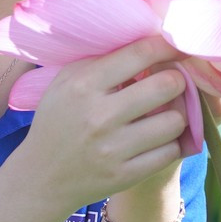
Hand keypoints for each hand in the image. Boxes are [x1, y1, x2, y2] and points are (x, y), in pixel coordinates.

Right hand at [16, 36, 189, 212]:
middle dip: (178, 80)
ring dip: (178, 114)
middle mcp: (99, 116)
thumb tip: (144, 42)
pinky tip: (161, 139)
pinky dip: (171, 143)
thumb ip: (100, 61)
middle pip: (166, 85)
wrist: (41, 179)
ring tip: (168, 112)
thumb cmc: (57, 122)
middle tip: (175, 81)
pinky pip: (170, 152)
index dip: (167, 45)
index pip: (139, 54)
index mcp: (83, 85)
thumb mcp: (65, 82)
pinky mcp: (124, 175)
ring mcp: (113, 149)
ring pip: (174, 121)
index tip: (178, 45)